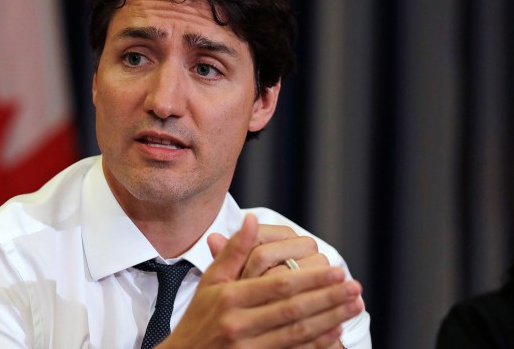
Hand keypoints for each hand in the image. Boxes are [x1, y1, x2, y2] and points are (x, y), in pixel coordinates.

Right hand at [159, 215, 362, 348]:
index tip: (336, 270)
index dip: (310, 279)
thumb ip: (234, 251)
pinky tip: (336, 332)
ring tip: (353, 306)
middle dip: (327, 298)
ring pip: (298, 333)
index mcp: (230, 297)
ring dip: (330, 319)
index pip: (278, 286)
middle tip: (354, 286)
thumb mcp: (211, 280)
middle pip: (293, 309)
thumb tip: (251, 219)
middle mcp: (239, 323)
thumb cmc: (200, 316)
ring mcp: (248, 347)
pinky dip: (318, 343)